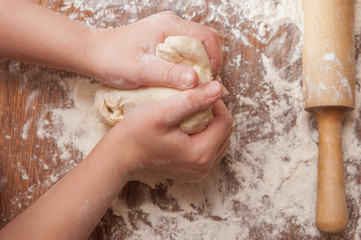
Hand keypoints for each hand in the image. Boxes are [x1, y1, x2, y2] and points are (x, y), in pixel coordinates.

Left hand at [87, 11, 222, 89]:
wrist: (94, 54)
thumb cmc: (113, 61)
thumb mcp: (141, 71)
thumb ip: (169, 74)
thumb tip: (196, 80)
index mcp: (170, 26)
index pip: (207, 37)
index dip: (214, 59)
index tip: (208, 80)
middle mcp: (172, 24)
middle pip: (205, 41)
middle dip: (208, 63)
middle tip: (201, 85)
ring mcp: (168, 30)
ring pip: (197, 46)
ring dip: (199, 65)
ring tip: (192, 84)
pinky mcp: (163, 39)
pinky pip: (185, 50)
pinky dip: (189, 65)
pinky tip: (181, 79)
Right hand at [102, 81, 232, 181]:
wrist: (120, 156)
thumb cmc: (136, 132)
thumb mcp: (162, 112)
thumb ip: (192, 100)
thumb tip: (219, 88)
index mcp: (200, 154)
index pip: (225, 122)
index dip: (216, 103)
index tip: (198, 93)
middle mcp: (203, 167)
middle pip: (226, 133)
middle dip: (215, 114)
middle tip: (196, 101)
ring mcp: (199, 172)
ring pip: (220, 141)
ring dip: (212, 124)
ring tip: (193, 113)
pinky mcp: (193, 172)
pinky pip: (211, 150)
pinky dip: (206, 135)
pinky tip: (190, 127)